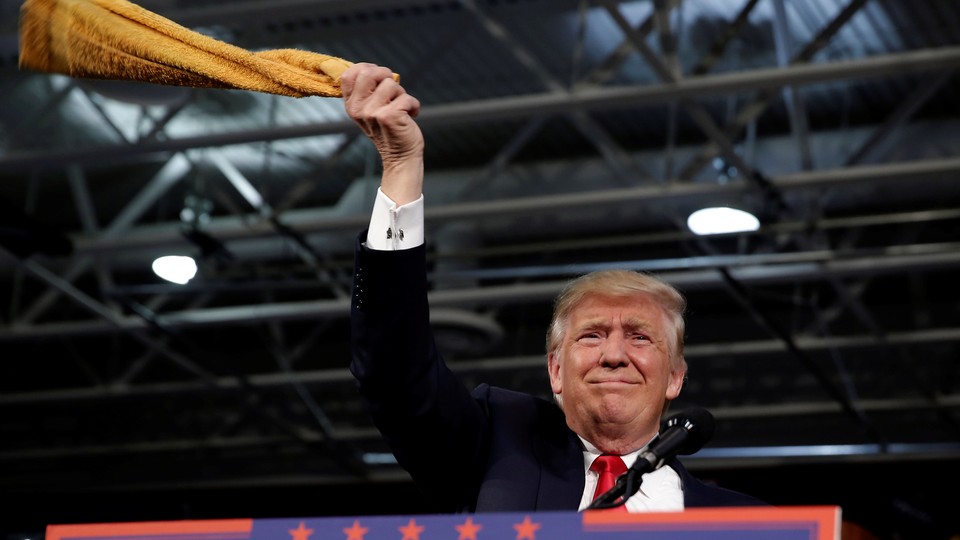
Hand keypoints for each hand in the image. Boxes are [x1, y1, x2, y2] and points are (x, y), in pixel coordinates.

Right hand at [342, 63, 423, 203]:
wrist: (400, 156)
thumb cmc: (388, 129)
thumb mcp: (370, 110)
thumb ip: (366, 91)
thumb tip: (371, 67)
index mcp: (351, 105)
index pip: (349, 73)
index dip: (367, 68)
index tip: (379, 78)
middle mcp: (358, 108)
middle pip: (370, 72)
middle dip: (387, 76)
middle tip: (394, 90)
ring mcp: (372, 113)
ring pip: (391, 84)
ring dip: (402, 94)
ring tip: (401, 108)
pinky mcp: (388, 116)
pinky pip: (406, 98)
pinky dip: (413, 105)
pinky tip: (410, 116)